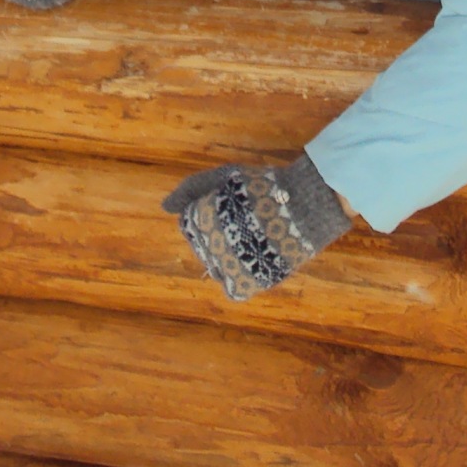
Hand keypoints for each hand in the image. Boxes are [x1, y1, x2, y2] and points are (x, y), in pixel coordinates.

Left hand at [163, 154, 352, 299]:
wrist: (303, 205)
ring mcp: (224, 267)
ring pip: (217, 269)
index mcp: (197, 219)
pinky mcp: (245, 284)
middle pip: (203, 247)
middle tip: (249, 223)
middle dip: (222, 236)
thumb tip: (163, 207)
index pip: (190, 225)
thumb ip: (191, 189)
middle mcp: (205, 245)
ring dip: (231, 257)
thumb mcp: (224, 177)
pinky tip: (256, 261)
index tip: (233, 209)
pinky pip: (233, 289)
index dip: (212, 215)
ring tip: (255, 241)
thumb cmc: (263, 187)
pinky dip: (242, 279)